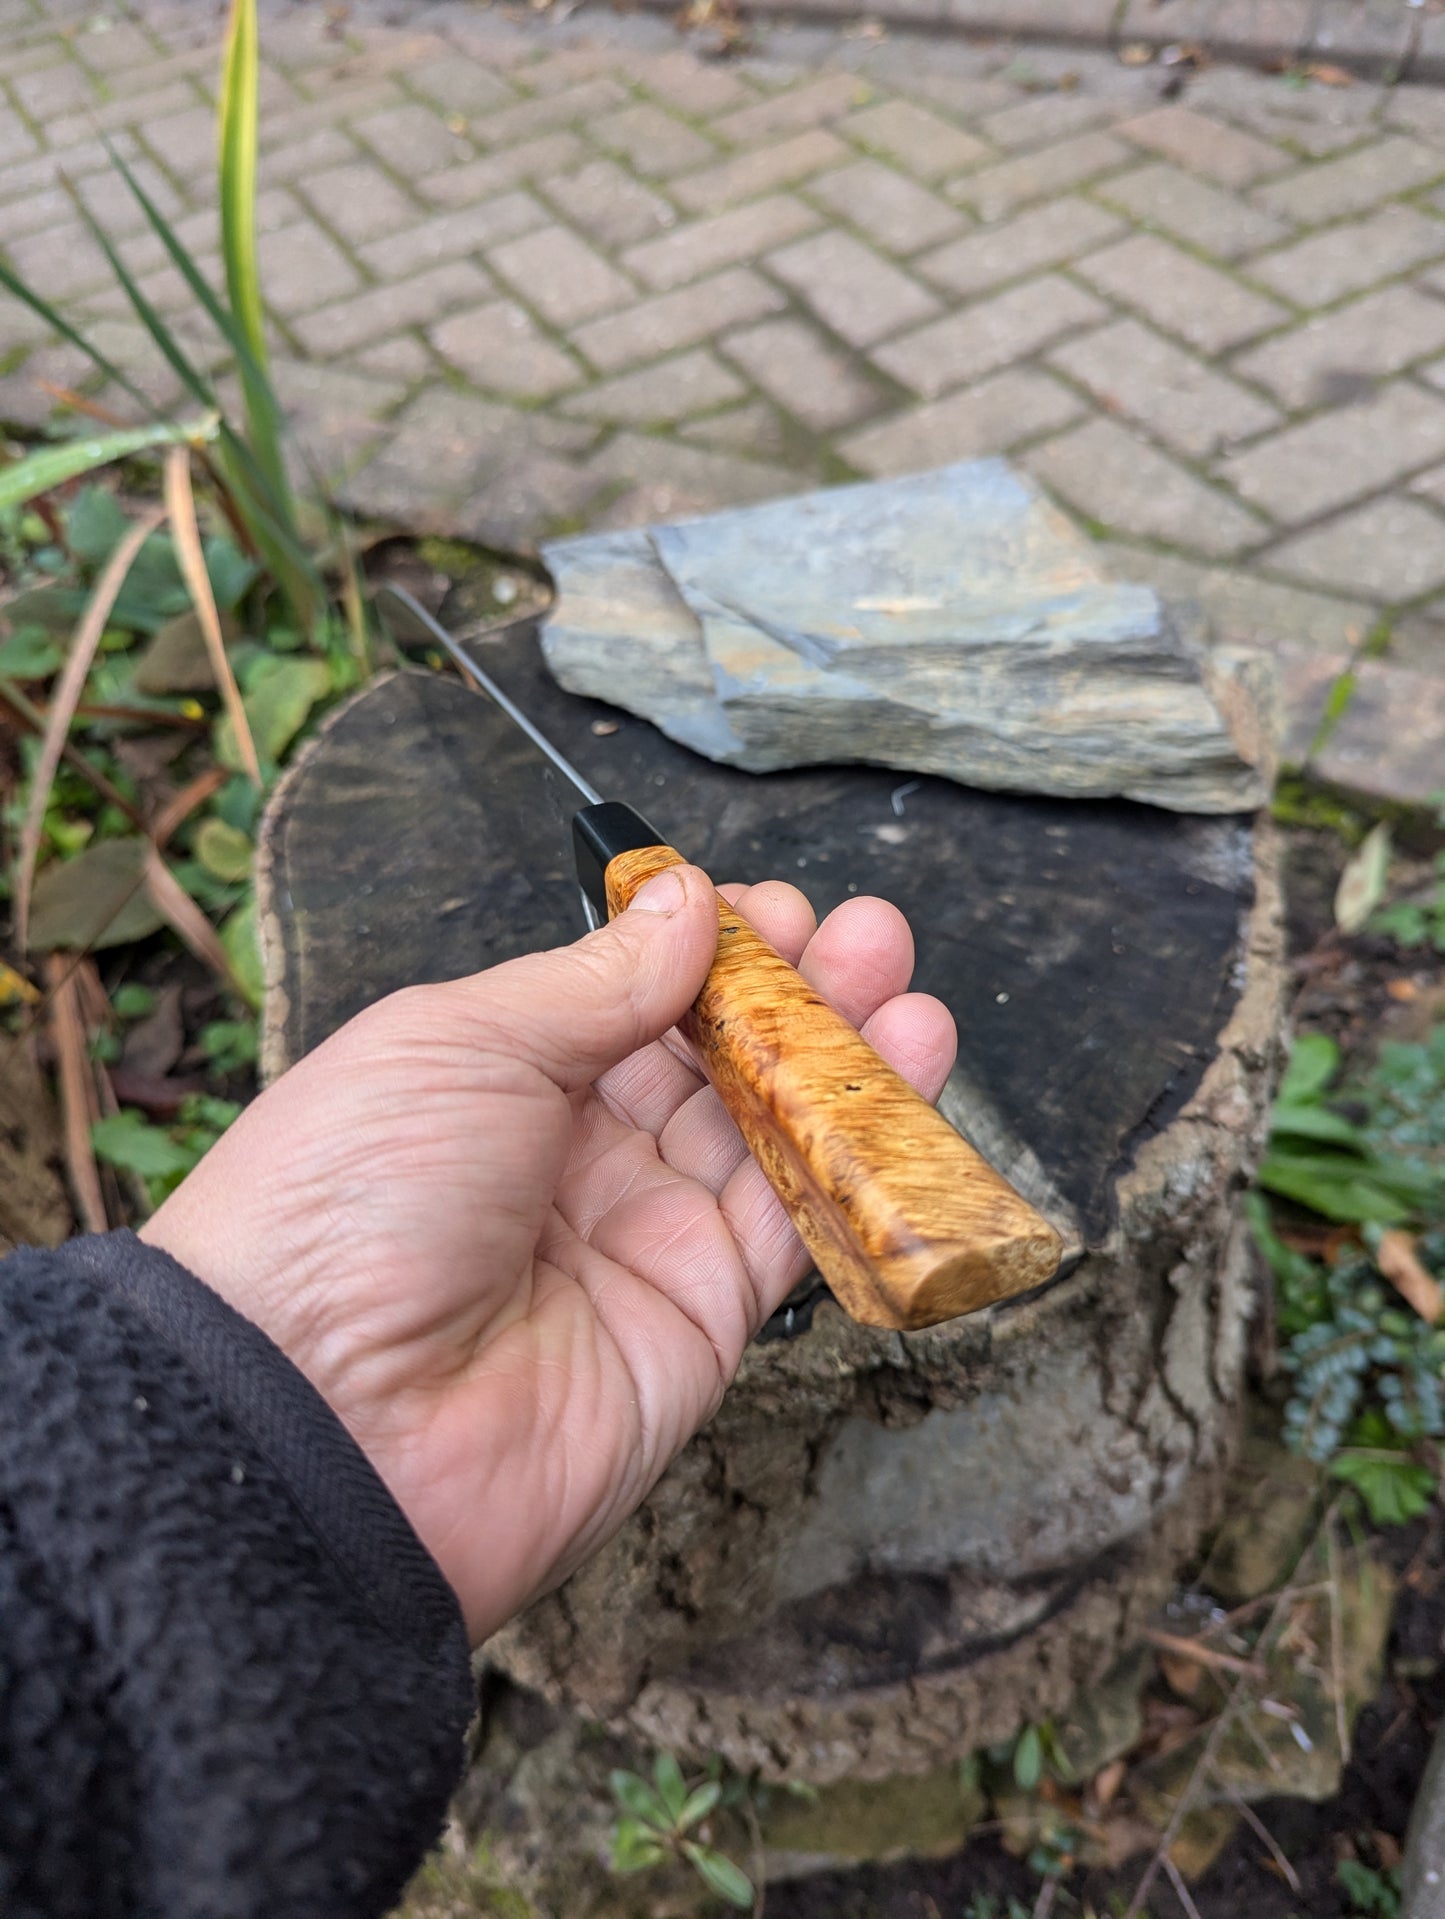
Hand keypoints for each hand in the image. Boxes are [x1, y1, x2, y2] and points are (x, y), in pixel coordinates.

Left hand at [141, 867, 955, 1643]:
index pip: (632, 1000)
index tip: (771, 906)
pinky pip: (796, 1225)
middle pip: (713, 1061)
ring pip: (770, 1133)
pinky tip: (907, 1071)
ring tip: (903, 979)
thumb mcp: (460, 1043)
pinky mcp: (701, 1320)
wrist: (326, 1423)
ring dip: (844, 1057)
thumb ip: (593, 980)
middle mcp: (576, 1158)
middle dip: (794, 992)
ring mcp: (642, 1240)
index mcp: (499, 1079)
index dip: (707, 951)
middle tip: (866, 933)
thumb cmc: (349, 1198)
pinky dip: (859, 1153)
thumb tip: (687, 901)